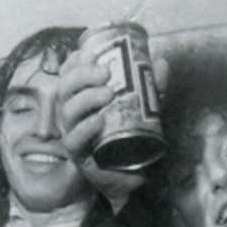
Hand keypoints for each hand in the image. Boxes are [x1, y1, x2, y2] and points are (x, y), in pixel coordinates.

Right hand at [58, 49, 168, 212]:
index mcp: (81, 97)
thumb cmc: (128, 134)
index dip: (76, 61)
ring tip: (107, 93)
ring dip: (86, 98)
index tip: (92, 53)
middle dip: (82, 76)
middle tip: (105, 72)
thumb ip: (151, 87)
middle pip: (66, 88)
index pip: (69, 73)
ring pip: (68, 110)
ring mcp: (72, 133)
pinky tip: (98, 120)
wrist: (127, 174)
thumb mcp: (142, 107)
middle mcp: (71, 113)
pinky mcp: (78, 154)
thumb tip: (161, 64)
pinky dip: (85, 128)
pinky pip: (74, 140)